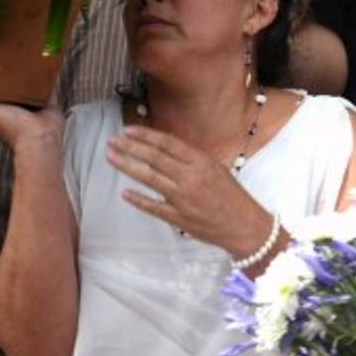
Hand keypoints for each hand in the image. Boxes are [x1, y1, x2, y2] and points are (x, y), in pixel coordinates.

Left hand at [106, 124, 272, 257]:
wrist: (243, 225)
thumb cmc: (231, 195)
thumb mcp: (216, 168)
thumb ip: (192, 159)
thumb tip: (164, 148)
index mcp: (202, 162)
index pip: (168, 143)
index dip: (146, 135)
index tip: (128, 130)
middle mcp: (191, 177)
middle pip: (154, 157)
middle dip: (130, 147)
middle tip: (111, 141)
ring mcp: (183, 198)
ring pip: (149, 178)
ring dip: (127, 166)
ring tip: (111, 158)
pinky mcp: (178, 218)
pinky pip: (153, 206)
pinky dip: (137, 199)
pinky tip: (124, 192)